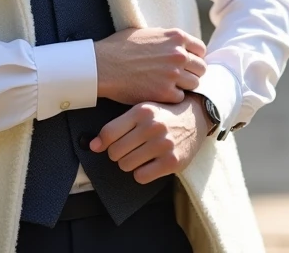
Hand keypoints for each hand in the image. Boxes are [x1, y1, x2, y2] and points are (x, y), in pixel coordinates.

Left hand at [89, 96, 206, 183]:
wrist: (195, 117)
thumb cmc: (163, 115)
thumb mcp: (142, 111)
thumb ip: (117, 126)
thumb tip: (93, 146)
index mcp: (142, 111)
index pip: (108, 133)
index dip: (102, 142)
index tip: (104, 145)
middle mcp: (152, 126)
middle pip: (115, 152)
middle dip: (117, 154)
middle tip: (128, 149)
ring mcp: (163, 144)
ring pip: (126, 165)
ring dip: (129, 164)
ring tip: (140, 156)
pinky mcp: (173, 161)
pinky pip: (141, 176)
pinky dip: (141, 173)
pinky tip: (149, 164)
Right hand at [93, 28, 206, 104]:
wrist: (103, 65)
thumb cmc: (119, 47)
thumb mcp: (146, 33)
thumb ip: (166, 38)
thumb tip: (176, 42)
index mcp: (176, 37)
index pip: (200, 49)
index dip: (194, 57)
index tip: (187, 64)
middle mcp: (178, 54)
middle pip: (201, 68)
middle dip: (192, 73)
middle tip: (180, 78)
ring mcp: (173, 74)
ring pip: (194, 84)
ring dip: (184, 86)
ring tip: (170, 87)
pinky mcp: (165, 92)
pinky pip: (180, 98)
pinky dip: (172, 98)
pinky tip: (160, 94)